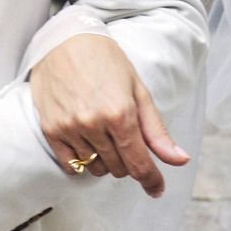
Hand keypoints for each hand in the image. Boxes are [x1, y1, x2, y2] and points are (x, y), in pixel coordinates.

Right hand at [29, 33, 187, 197]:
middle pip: (119, 169)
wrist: (64, 40)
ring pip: (95, 169)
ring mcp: (69, 129)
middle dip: (128, 161)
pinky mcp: (51, 131)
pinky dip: (83, 161)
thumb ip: (156, 130)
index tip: (157, 190)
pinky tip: (87, 141)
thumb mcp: (138, 90)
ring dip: (106, 160)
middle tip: (126, 138)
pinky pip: (71, 165)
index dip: (151, 180)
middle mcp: (94, 124)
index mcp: (121, 113)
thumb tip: (179, 160)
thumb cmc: (106, 60)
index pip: (139, 164)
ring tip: (104, 132)